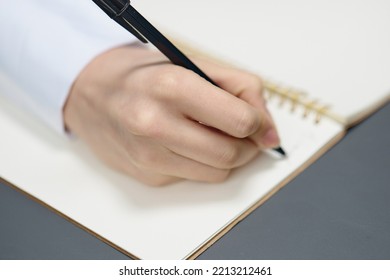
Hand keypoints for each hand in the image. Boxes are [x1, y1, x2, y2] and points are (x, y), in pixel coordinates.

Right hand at [64, 46, 279, 185]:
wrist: (92, 93)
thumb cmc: (145, 75)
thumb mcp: (194, 63)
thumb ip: (241, 89)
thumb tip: (269, 131)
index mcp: (171, 87)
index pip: (238, 121)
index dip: (259, 124)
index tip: (259, 124)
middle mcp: (155, 125)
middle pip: (230, 154)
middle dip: (248, 147)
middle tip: (244, 133)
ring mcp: (149, 156)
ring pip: (217, 173)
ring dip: (227, 157)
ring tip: (214, 135)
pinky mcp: (147, 176)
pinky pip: (195, 177)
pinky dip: (201, 163)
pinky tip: (186, 143)